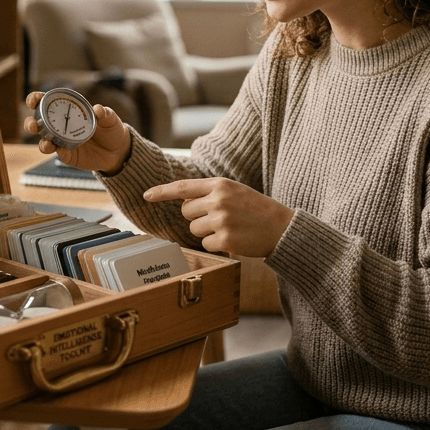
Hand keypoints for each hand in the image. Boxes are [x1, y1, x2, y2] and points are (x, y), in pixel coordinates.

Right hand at [23, 90, 131, 174]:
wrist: (118, 150)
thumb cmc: (110, 128)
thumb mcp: (110, 118)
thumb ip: (104, 113)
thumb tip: (98, 109)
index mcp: (66, 110)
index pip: (45, 103)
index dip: (35, 99)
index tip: (33, 101)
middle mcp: (59, 126)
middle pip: (37, 124)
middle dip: (30, 124)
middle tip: (33, 126)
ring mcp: (62, 142)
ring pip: (44, 142)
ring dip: (42, 143)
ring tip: (47, 144)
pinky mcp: (68, 156)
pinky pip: (60, 155)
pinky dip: (60, 153)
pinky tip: (63, 151)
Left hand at [142, 178, 293, 257]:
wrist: (282, 227)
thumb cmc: (256, 210)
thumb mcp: (235, 191)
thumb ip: (211, 192)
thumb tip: (183, 200)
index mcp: (220, 184)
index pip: (183, 187)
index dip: (162, 192)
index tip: (146, 196)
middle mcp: (218, 200)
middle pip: (186, 212)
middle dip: (197, 217)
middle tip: (219, 219)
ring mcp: (221, 220)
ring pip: (194, 229)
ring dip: (206, 232)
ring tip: (229, 228)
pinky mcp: (225, 239)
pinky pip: (206, 244)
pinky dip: (216, 245)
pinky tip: (233, 240)